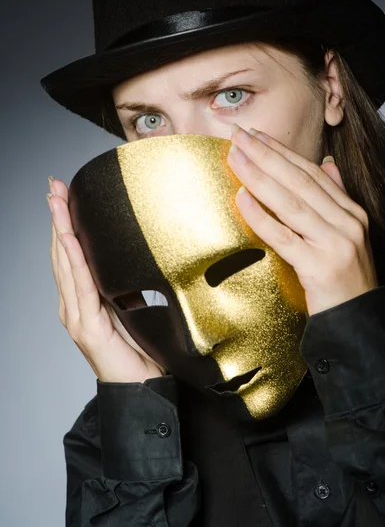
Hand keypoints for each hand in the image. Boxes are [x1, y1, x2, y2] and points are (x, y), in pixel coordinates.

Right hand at [47, 177, 163, 381]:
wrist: (142, 386)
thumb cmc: (138, 349)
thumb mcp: (130, 305)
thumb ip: (121, 284)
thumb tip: (129, 254)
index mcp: (82, 299)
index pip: (69, 255)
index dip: (63, 224)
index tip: (61, 195)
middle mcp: (72, 305)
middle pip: (61, 253)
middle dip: (57, 217)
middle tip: (53, 187)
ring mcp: (75, 316)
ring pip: (65, 264)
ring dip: (60, 230)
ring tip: (56, 201)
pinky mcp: (86, 327)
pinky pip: (80, 286)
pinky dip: (72, 260)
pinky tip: (68, 238)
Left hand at [226, 125, 378, 315]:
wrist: (355, 318)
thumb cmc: (343, 276)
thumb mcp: (345, 232)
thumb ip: (335, 197)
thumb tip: (326, 163)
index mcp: (351, 212)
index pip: (312, 173)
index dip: (282, 152)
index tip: (256, 135)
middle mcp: (346, 223)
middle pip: (299, 181)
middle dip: (266, 155)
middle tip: (239, 136)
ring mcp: (335, 243)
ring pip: (290, 203)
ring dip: (259, 177)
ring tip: (235, 158)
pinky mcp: (319, 267)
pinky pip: (283, 237)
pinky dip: (260, 216)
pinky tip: (241, 198)